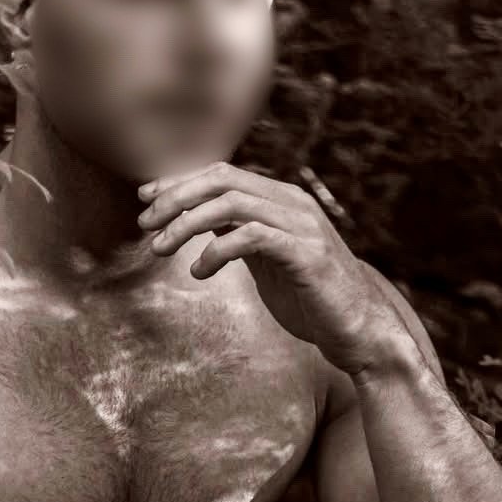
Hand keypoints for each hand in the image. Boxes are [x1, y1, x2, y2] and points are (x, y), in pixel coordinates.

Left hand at [136, 160, 409, 376]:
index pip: (221, 173)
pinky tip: (199, 271)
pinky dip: (217, 250)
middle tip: (144, 225)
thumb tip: (199, 222)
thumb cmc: (308, 296)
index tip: (145, 200)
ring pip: (232, 204)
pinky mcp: (305, 253)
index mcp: (279, 199)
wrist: (357, 328)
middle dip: (175, 198)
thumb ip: (239, 234)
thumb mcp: (266, 258)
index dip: (179, 182)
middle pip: (221, 180)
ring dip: (187, 224)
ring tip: (160, 249)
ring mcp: (301, 225)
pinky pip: (251, 237)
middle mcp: (291, 202)